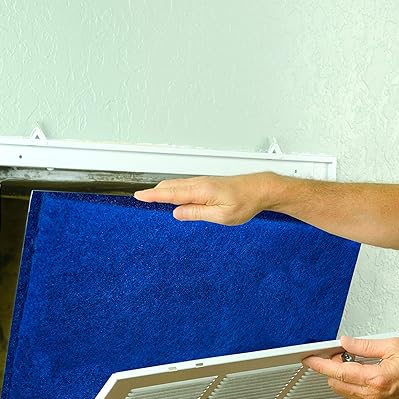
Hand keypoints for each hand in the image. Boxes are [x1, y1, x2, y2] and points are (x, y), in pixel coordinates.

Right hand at [133, 172, 272, 223]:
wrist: (260, 189)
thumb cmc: (245, 203)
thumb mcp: (221, 216)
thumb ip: (197, 213)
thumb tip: (177, 213)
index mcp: (201, 191)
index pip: (171, 193)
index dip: (153, 195)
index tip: (138, 196)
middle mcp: (200, 183)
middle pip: (170, 187)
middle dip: (154, 192)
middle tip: (140, 198)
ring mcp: (203, 182)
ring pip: (178, 185)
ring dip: (164, 190)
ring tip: (151, 196)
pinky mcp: (208, 184)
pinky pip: (186, 186)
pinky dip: (174, 189)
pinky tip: (173, 194)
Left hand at [303, 336, 398, 398]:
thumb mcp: (395, 347)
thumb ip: (366, 345)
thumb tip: (347, 342)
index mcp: (374, 378)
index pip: (338, 371)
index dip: (320, 364)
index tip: (309, 358)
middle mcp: (370, 395)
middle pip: (335, 382)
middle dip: (333, 366)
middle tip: (341, 353)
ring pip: (343, 390)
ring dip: (341, 376)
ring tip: (354, 362)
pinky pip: (353, 396)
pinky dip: (351, 384)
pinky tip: (362, 374)